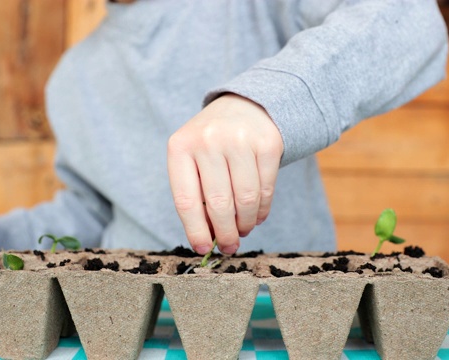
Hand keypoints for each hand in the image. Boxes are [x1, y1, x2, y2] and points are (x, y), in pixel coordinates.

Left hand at [167, 94, 282, 254]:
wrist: (244, 105)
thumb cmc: (212, 143)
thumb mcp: (193, 159)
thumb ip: (197, 194)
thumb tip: (210, 238)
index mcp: (180, 147)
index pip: (186, 200)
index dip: (196, 230)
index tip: (203, 249)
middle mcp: (208, 140)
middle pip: (218, 204)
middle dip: (225, 233)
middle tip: (229, 247)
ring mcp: (239, 140)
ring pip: (245, 200)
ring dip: (245, 223)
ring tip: (243, 229)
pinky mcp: (267, 143)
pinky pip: (266, 189)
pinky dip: (262, 210)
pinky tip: (257, 216)